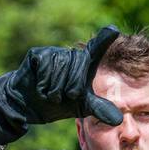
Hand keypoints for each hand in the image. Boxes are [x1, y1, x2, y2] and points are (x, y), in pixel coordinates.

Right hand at [0, 25, 123, 144]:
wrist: (29, 106)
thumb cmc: (58, 104)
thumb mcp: (81, 107)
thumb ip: (99, 109)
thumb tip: (119, 120)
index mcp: (85, 64)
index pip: (98, 48)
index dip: (105, 38)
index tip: (113, 30)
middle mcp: (71, 54)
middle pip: (78, 65)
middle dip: (71, 88)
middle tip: (62, 98)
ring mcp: (54, 52)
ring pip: (61, 68)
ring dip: (55, 89)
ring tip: (49, 94)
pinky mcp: (38, 53)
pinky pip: (45, 67)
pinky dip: (43, 83)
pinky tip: (39, 86)